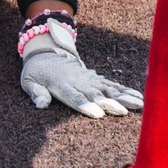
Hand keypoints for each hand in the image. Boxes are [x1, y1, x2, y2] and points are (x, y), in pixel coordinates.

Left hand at [20, 19, 143, 117]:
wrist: (47, 53)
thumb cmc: (36, 72)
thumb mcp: (28, 81)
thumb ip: (35, 92)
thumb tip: (40, 104)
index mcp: (60, 84)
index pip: (74, 96)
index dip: (85, 105)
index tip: (97, 114)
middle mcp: (78, 82)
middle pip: (95, 94)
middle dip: (108, 102)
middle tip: (122, 111)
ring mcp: (89, 79)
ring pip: (108, 89)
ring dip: (123, 96)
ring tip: (138, 104)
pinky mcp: (96, 79)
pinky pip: (113, 85)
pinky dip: (126, 90)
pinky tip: (140, 97)